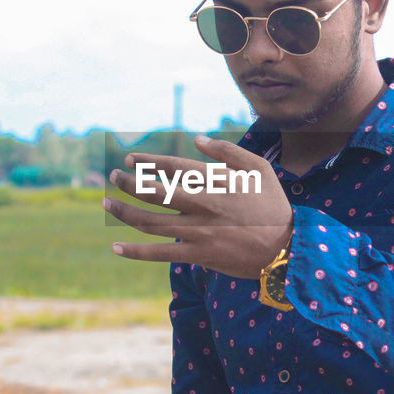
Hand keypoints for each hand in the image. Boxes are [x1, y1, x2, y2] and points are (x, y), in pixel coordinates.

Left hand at [105, 135, 293, 278]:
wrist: (286, 248)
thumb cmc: (273, 205)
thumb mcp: (259, 169)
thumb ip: (228, 151)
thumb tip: (197, 139)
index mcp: (215, 182)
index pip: (173, 167)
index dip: (148, 161)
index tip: (130, 159)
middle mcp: (202, 204)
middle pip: (155, 192)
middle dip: (128, 183)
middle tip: (113, 176)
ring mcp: (198, 231)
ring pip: (151, 221)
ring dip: (125, 212)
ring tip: (108, 202)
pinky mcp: (197, 254)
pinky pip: (160, 253)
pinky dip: (136, 251)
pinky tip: (116, 247)